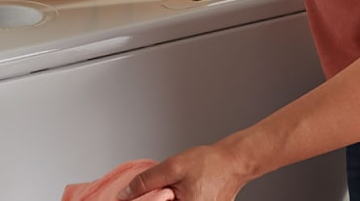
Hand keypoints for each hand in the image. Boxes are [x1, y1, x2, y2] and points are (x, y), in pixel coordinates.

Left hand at [117, 143, 249, 200]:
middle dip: (158, 199)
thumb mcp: (173, 166)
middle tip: (167, 187)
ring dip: (166, 199)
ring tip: (177, 187)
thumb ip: (147, 181)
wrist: (234, 162)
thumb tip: (125, 195)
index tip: (133, 198)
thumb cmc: (210, 163)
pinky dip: (175, 200)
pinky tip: (180, 191)